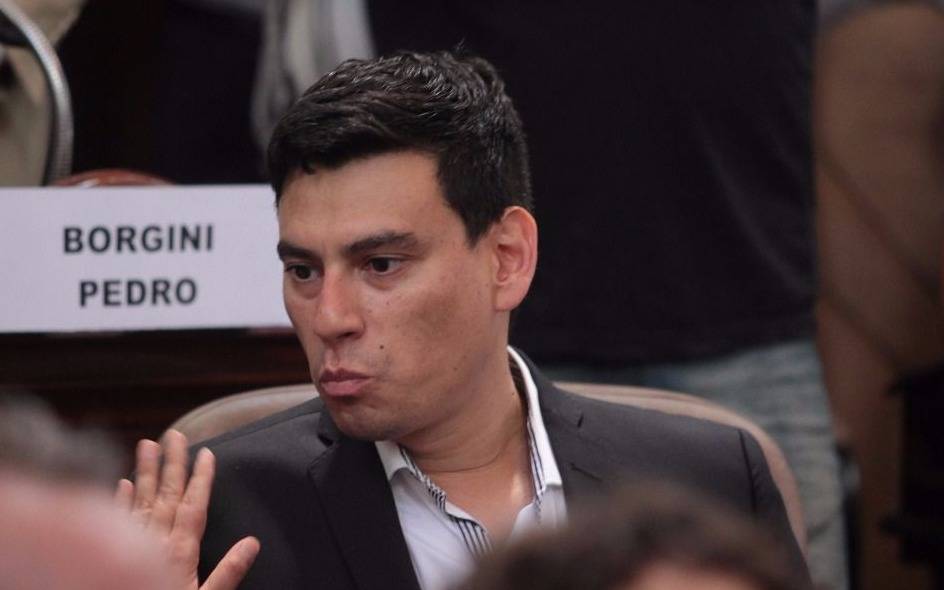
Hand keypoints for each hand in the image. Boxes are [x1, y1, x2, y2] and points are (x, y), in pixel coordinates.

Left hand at [115, 430, 259, 589]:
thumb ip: (227, 573)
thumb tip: (251, 544)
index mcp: (179, 553)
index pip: (193, 506)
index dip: (201, 478)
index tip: (206, 453)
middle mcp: (154, 543)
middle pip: (166, 495)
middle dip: (173, 463)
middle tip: (175, 434)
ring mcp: (129, 546)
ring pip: (140, 500)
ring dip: (145, 471)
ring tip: (148, 444)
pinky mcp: (108, 553)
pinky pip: (115, 520)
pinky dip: (119, 499)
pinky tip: (123, 481)